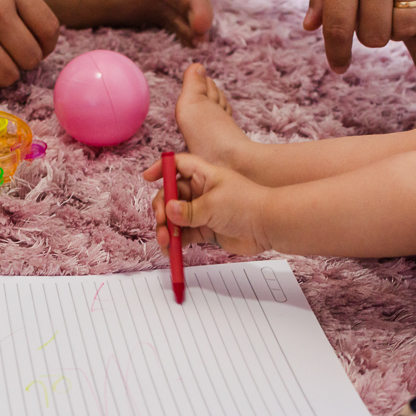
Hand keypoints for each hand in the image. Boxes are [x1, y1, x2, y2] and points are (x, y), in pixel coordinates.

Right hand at [143, 153, 272, 255]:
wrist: (268, 225)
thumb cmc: (246, 204)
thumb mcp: (212, 205)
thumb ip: (187, 211)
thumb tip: (167, 212)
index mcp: (204, 175)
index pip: (177, 165)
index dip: (161, 169)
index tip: (147, 178)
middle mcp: (201, 191)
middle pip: (171, 196)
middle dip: (161, 210)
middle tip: (161, 222)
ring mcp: (203, 211)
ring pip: (176, 218)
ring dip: (167, 229)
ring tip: (166, 241)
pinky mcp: (207, 229)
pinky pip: (185, 234)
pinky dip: (177, 242)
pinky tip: (171, 250)